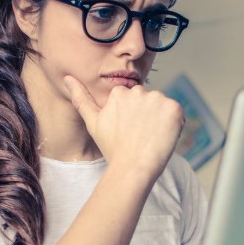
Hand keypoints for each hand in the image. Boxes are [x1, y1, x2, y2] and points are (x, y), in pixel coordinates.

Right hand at [64, 75, 183, 177]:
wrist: (132, 167)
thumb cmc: (112, 148)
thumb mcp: (93, 122)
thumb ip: (81, 98)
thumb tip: (67, 77)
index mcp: (119, 93)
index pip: (133, 101)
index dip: (133, 117)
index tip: (129, 131)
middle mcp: (138, 91)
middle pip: (148, 101)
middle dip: (146, 115)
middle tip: (140, 136)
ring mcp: (157, 99)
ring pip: (162, 107)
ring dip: (160, 119)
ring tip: (150, 138)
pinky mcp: (173, 108)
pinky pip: (176, 113)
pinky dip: (173, 124)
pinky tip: (162, 137)